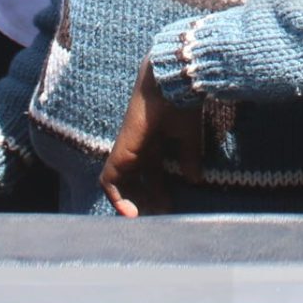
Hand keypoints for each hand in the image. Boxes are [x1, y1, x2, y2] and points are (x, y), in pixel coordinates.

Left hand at [101, 61, 204, 216]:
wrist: (170, 83)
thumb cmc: (182, 103)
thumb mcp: (188, 136)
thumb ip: (189, 157)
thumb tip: (194, 179)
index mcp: (155, 141)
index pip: (151, 172)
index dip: (158, 191)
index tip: (169, 206)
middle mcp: (138, 146)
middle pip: (136, 180)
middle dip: (147, 200)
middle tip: (159, 216)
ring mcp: (127, 149)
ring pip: (121, 183)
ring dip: (132, 202)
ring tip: (145, 218)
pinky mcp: (120, 153)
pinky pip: (109, 181)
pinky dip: (116, 198)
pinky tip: (130, 213)